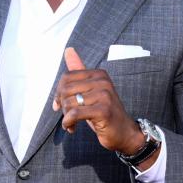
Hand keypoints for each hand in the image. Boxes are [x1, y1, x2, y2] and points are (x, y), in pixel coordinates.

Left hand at [52, 48, 157, 166]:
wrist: (124, 132)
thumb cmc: (103, 112)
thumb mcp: (90, 91)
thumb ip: (79, 72)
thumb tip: (68, 50)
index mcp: (99, 74)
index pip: (67, 77)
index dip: (58, 93)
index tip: (59, 105)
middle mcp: (103, 81)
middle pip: (66, 89)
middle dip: (62, 105)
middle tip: (67, 116)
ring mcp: (104, 95)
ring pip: (69, 102)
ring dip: (66, 116)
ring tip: (71, 123)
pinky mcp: (103, 110)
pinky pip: (75, 113)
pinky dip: (68, 122)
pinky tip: (71, 128)